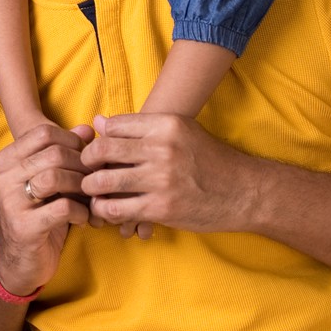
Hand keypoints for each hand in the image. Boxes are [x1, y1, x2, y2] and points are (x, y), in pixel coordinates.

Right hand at [0, 122, 94, 295]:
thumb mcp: (51, 181)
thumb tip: (88, 128)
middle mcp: (3, 177)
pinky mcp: (24, 227)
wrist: (20, 261)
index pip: (44, 133)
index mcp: (6, 160)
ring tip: (90, 198)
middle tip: (95, 181)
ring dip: (82, 187)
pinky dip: (81, 211)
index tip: (86, 160)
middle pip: (54, 153)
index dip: (73, 142)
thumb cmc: (40, 215)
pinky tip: (84, 219)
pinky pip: (63, 208)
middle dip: (83, 166)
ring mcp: (10, 202)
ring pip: (56, 176)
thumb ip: (66, 152)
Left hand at [80, 113, 249, 235]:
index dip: (99, 138)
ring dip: (90, 188)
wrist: (244, 192)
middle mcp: (162, 148)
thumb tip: (98, 121)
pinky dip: (104, 210)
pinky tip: (106, 209)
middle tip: (86, 170)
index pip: (113, 126)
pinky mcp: (161, 207)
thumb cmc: (209, 160)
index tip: (98, 150)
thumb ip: (141, 127)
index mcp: (167, 124)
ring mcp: (161, 179)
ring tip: (92, 191)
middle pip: (102, 150)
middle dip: (87, 161)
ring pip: (102, 181)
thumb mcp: (181, 132)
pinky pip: (116, 208)